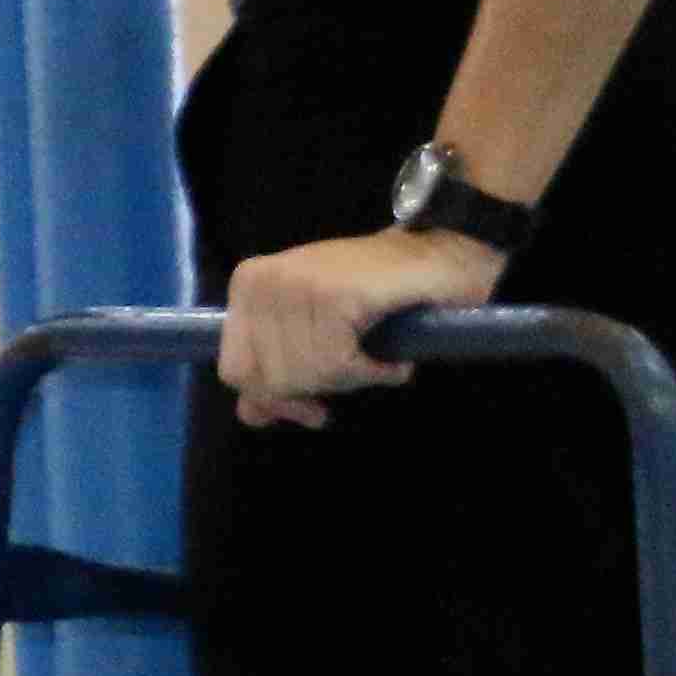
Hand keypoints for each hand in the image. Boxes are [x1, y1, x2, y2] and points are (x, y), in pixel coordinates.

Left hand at [219, 226, 508, 426]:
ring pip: (306, 374)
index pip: (236, 370)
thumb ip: (277, 372)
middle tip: (357, 367)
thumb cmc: (376, 296)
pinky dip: (374, 372)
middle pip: (270, 380)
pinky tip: (392, 357)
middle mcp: (261, 281)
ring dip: (353, 378)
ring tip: (376, 354)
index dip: (273, 400)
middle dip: (320, 386)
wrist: (440, 259)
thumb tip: (250, 415)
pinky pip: (338, 364)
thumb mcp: (311, 334)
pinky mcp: (333, 294)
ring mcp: (295, 285)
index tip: (313, 408)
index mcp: (248, 286)